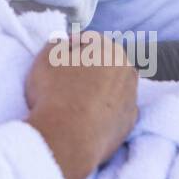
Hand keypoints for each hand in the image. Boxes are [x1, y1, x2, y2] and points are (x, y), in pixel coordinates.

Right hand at [24, 31, 138, 178]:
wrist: (68, 138)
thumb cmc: (55, 93)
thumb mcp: (46, 57)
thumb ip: (57, 43)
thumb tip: (64, 42)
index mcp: (109, 50)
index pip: (90, 41)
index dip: (72, 47)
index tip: (59, 59)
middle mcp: (127, 71)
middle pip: (106, 63)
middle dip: (89, 68)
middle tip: (67, 80)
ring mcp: (131, 98)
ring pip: (114, 87)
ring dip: (99, 89)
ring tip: (76, 100)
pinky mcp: (129, 123)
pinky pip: (116, 110)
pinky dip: (105, 110)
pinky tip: (88, 116)